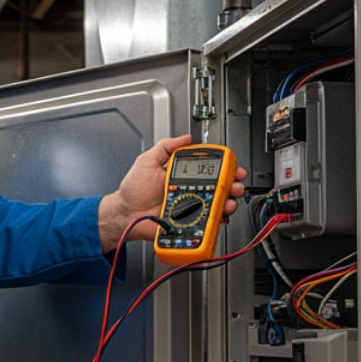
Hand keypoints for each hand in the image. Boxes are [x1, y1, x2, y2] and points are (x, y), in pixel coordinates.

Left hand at [97, 134, 247, 250]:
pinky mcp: (188, 223)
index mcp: (182, 176)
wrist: (125, 214)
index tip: (232, 166)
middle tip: (235, 185)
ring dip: (228, 203)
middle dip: (233, 185)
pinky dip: (216, 220)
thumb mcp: (147, 161)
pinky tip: (219, 216)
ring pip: (217, 205)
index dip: (223, 168)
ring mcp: (190, 208)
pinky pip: (207, 223)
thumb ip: (165, 147)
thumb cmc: (133, 190)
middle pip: (219, 188)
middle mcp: (189, 191)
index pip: (209, 170)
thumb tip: (185, 137)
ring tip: (229, 201)